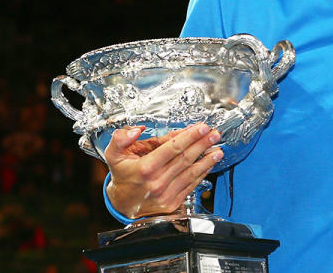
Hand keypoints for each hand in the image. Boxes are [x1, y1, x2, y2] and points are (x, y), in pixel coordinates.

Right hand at [104, 123, 222, 218]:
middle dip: (202, 144)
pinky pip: (191, 185)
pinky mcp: (173, 202)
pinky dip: (202, 173)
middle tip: (215, 134)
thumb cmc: (122, 176)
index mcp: (145, 168)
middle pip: (185, 159)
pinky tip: (209, 164)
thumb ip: (120, 139)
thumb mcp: (113, 155)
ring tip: (218, 149)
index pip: (172, 148)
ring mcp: (166, 194)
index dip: (189, 137)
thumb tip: (137, 130)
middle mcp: (157, 182)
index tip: (202, 127)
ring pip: (191, 173)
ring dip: (207, 160)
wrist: (122, 205)